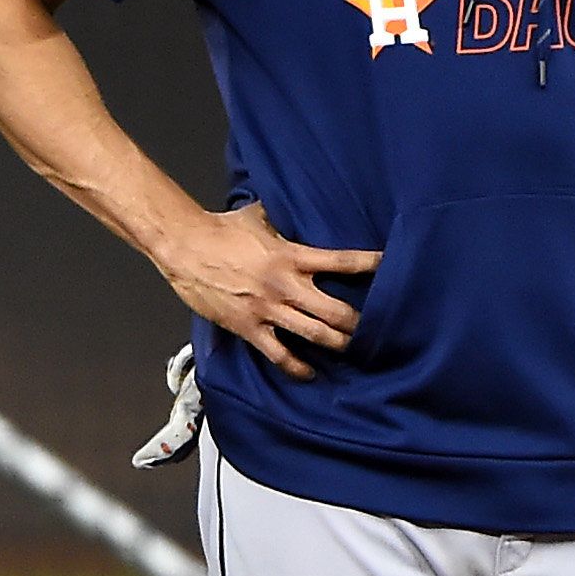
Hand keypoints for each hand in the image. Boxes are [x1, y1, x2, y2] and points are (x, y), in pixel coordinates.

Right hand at [153, 201, 380, 379]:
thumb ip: (283, 218)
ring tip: (351, 349)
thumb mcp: (259, 215)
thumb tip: (295, 202)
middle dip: (359, 323)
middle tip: (373, 328)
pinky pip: (278, 354)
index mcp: (292, 256)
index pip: (343, 261)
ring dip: (337, 344)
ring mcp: (268, 310)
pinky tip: (308, 373)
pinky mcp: (249, 327)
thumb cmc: (220, 229)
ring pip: (315, 335)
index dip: (371, 265)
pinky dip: (296, 366)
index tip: (389, 267)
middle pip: (337, 311)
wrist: (185, 247)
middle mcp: (286, 286)